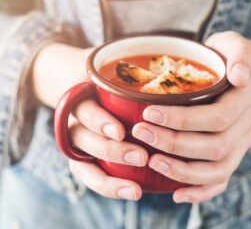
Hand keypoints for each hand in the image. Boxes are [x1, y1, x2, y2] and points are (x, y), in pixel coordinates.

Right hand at [32, 43, 147, 199]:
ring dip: (109, 178)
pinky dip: (107, 186)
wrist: (77, 80)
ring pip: (84, 163)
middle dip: (110, 151)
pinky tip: (131, 192)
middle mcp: (74, 121)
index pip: (84, 110)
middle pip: (84, 140)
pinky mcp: (84, 155)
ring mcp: (78, 139)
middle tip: (140, 156)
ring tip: (135, 189)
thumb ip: (133, 65)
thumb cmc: (102, 74)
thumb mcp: (110, 63)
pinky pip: (89, 176)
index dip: (99, 122)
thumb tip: (173, 61)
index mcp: (80, 96)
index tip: (119, 131)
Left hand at [132, 31, 250, 202]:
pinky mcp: (232, 156)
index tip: (148, 112)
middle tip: (140, 133)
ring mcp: (240, 144)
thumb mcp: (233, 45)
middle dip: (174, 143)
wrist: (238, 75)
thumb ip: (240, 54)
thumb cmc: (225, 58)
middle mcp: (246, 126)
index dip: (182, 119)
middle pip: (214, 145)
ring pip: (217, 168)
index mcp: (245, 99)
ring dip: (183, 170)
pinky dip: (200, 191)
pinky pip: (220, 180)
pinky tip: (176, 193)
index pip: (216, 116)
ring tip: (151, 162)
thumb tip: (240, 75)